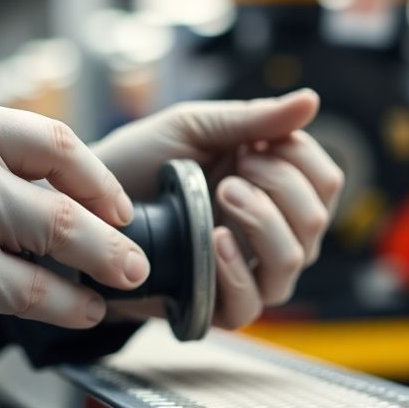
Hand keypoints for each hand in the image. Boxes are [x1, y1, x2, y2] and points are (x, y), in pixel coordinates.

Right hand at [0, 92, 148, 341]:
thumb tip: (21, 191)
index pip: (49, 138)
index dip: (94, 173)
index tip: (112, 198)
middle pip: (67, 192)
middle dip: (113, 230)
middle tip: (135, 252)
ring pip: (58, 246)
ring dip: (102, 272)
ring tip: (123, 286)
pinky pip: (28, 294)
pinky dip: (62, 307)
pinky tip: (78, 314)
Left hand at [92, 89, 342, 328]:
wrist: (83, 203)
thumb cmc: (139, 162)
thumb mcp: (192, 127)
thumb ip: (252, 119)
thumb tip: (311, 101)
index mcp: (275, 188)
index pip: (325, 181)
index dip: (297, 159)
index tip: (249, 147)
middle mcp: (272, 233)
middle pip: (315, 219)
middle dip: (278, 186)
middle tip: (229, 173)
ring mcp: (247, 272)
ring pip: (292, 260)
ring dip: (262, 221)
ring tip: (222, 196)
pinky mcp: (214, 306)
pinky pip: (250, 304)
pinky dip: (237, 270)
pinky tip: (215, 241)